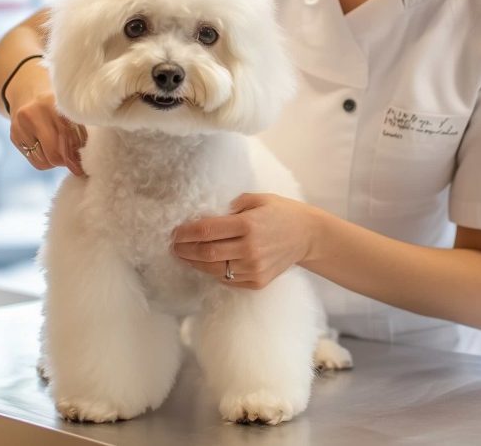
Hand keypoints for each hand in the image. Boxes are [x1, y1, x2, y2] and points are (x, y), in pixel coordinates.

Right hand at [7, 60, 86, 176]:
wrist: (27, 88)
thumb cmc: (57, 102)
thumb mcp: (69, 110)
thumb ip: (78, 130)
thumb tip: (80, 162)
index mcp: (52, 103)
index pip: (67, 138)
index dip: (77, 154)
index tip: (83, 162)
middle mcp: (33, 114)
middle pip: (54, 154)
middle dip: (66, 161)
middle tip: (74, 159)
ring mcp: (20, 126)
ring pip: (44, 162)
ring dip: (56, 161)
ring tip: (60, 149)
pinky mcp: (14, 136)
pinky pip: (35, 160)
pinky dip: (45, 160)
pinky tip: (48, 148)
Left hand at [170, 193, 316, 288]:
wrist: (307, 236)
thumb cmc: (281, 212)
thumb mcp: (257, 199)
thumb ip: (232, 207)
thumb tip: (206, 216)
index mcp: (248, 224)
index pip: (206, 231)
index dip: (185, 233)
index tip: (174, 232)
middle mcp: (249, 248)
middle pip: (206, 253)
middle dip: (184, 250)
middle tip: (173, 246)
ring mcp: (254, 268)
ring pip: (213, 270)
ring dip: (194, 263)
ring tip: (183, 256)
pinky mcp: (257, 281)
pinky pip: (227, 280)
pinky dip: (213, 272)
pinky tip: (206, 264)